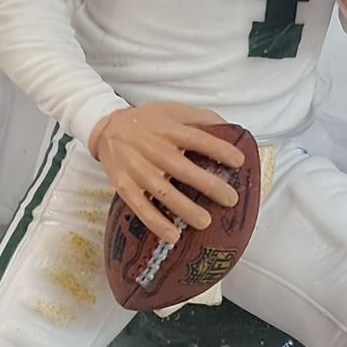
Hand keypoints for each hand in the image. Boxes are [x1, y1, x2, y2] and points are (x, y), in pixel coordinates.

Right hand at [87, 103, 244, 245]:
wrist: (107, 128)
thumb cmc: (147, 121)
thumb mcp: (172, 110)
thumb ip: (200, 118)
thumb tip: (229, 127)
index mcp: (168, 129)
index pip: (197, 139)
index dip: (219, 149)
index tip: (239, 162)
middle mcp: (153, 149)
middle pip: (182, 168)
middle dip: (208, 185)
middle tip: (231, 199)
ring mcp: (138, 170)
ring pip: (163, 192)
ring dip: (184, 209)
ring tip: (205, 222)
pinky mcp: (124, 186)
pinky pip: (141, 207)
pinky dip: (156, 223)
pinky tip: (173, 236)